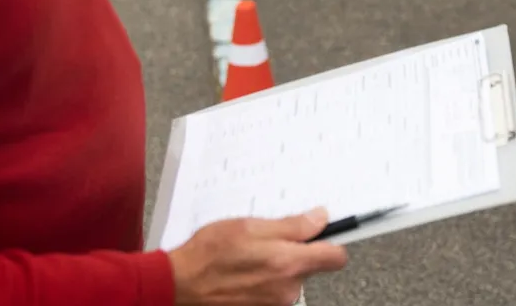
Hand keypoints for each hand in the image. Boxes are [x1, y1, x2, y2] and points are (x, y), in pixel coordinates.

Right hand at [169, 207, 347, 305]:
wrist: (180, 285)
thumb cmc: (208, 254)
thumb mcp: (249, 226)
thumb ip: (291, 226)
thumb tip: (319, 219)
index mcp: (288, 264)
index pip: (335, 257)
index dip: (331, 241)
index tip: (324, 232)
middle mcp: (287, 289)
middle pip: (311, 266)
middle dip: (296, 251)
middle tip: (269, 238)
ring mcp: (275, 303)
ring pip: (291, 277)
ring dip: (278, 265)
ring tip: (250, 255)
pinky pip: (275, 290)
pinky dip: (265, 279)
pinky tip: (245, 270)